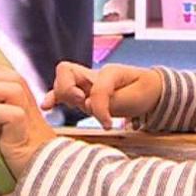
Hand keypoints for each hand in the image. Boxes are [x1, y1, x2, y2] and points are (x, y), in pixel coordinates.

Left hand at [0, 62, 55, 178]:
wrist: (44, 178)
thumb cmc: (21, 159)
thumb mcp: (4, 134)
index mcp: (25, 108)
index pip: (12, 78)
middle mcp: (28, 110)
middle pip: (15, 78)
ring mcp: (28, 121)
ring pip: (15, 89)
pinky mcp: (24, 135)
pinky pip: (14, 115)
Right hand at [42, 62, 162, 129]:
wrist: (150, 90)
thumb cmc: (142, 91)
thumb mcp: (133, 97)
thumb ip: (108, 102)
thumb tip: (86, 106)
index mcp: (109, 72)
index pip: (96, 87)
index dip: (99, 107)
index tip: (108, 124)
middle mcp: (93, 75)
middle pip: (66, 71)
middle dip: (67, 89)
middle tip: (81, 102)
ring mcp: (86, 83)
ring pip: (61, 81)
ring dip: (61, 94)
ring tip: (70, 104)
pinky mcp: (82, 94)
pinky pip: (63, 93)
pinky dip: (54, 98)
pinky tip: (46, 106)